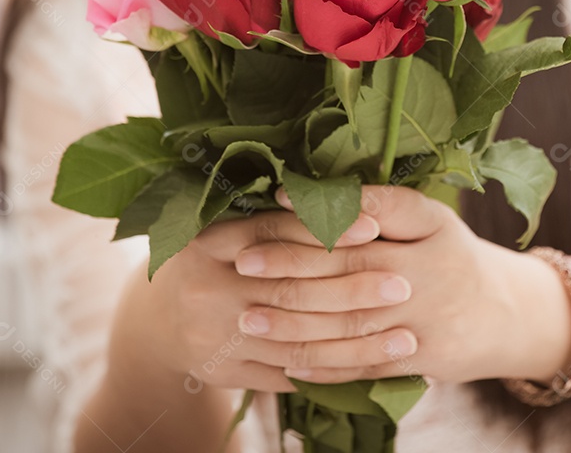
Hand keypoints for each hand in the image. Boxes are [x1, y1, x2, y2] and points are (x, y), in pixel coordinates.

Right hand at [111, 205, 417, 394]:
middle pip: (291, 289)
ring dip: (357, 342)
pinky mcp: (225, 372)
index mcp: (209, 241)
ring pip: (297, 342)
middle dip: (353, 288)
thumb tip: (354, 195)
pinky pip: (291, 375)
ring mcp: (213, 335)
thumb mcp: (234, 226)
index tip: (376, 227)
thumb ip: (281, 214)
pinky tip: (376, 369)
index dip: (326, 227)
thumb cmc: (220, 258)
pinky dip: (336, 372)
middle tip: (403, 285)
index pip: (274, 230)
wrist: (164, 319)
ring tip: (406, 338)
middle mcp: (205, 288)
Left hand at [238, 186, 570, 385]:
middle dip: (289, 272)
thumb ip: (384, 203)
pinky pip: (363, 367)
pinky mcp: (416, 362)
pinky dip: (323, 366)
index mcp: (422, 234)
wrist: (504, 315)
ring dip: (294, 324)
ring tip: (249, 318)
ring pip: (348, 326)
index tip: (269, 211)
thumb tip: (322, 194)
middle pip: (345, 276)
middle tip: (243, 266)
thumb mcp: (432, 218)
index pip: (356, 226)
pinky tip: (285, 362)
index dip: (308, 222)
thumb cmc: (452, 256)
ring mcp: (418, 325)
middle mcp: (420, 280)